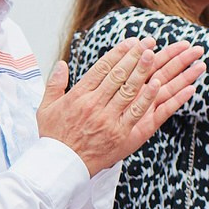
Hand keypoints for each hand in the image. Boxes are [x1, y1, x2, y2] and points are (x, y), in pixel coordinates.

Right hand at [38, 39, 206, 175]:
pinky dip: (152, 98)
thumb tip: (61, 63)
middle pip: (120, 76)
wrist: (60, 167)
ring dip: (146, 71)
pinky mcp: (123, 135)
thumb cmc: (54, 136)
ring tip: (158, 55)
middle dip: (136, 56)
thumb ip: (54, 84)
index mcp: (79, 96)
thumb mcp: (46, 108)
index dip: (120, 52)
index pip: (102, 68)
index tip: (133, 41)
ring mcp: (110, 120)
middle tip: (150, 42)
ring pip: (132, 91)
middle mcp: (95, 106)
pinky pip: (140, 114)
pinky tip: (162, 85)